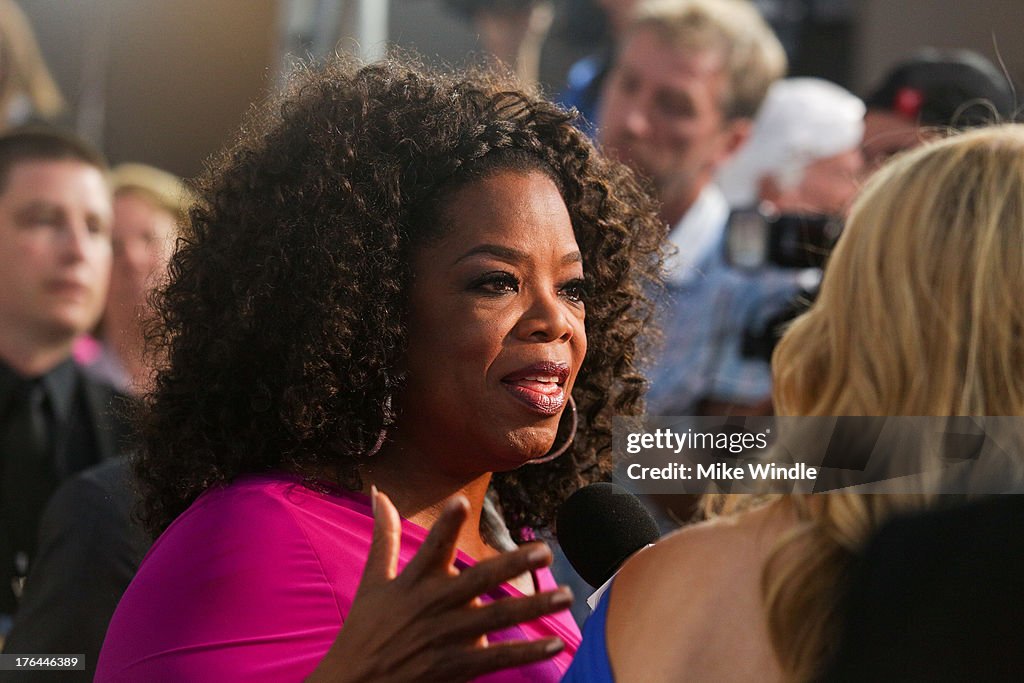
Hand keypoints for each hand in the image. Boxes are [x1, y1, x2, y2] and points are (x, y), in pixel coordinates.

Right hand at [305, 488, 571, 681]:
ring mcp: (446, 637)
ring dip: (535, 607)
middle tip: (545, 552)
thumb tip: (379, 492)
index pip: (431, 546)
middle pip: (478, 580)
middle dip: (514, 564)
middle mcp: (432, 605)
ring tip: (567, 597)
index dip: (445, 525)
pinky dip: (527, 651)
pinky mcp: (454, 666)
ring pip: (498, 618)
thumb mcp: (373, 579)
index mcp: (414, 581)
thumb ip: (384, 535)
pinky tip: (554, 644)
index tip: (461, 501)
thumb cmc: (365, 627)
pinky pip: (497, 657)